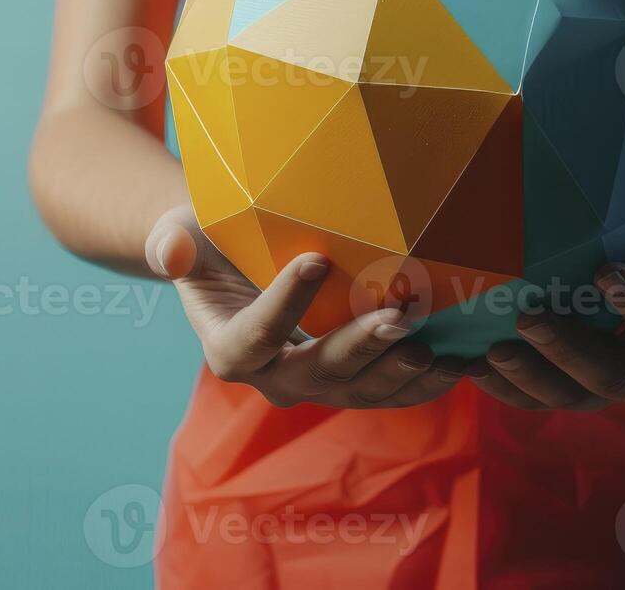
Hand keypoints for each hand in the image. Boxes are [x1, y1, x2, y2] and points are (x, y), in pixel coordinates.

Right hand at [145, 205, 465, 407]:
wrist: (236, 259)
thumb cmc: (207, 240)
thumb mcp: (179, 233)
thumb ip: (170, 244)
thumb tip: (168, 253)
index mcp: (229, 348)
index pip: (255, 338)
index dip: (283, 306)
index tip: (315, 260)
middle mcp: (274, 377)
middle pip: (317, 373)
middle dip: (359, 347)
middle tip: (396, 318)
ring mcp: (316, 383)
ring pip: (360, 390)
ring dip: (398, 372)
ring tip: (432, 348)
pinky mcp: (352, 379)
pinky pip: (388, 391)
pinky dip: (420, 382)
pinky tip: (455, 363)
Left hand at [468, 205, 624, 410]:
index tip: (606, 271)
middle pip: (612, 380)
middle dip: (568, 350)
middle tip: (530, 314)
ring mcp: (603, 384)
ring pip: (566, 396)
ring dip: (528, 376)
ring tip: (491, 348)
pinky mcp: (564, 381)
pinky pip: (531, 394)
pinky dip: (499, 382)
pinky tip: (466, 362)